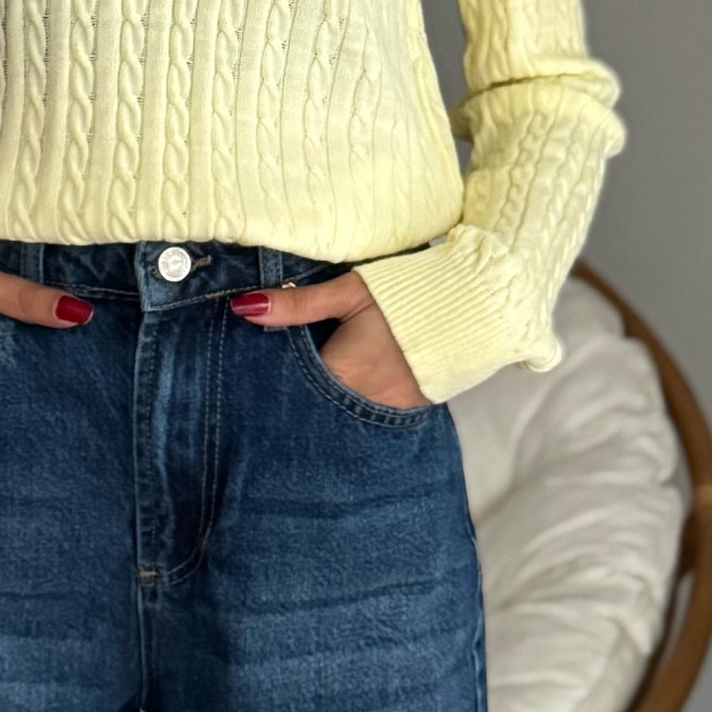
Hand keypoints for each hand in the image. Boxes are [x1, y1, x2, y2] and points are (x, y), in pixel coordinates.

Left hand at [230, 272, 429, 408]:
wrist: (467, 310)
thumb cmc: (403, 296)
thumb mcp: (348, 292)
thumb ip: (297, 304)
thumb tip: (244, 307)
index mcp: (340, 372)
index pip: (289, 388)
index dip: (271, 381)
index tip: (252, 376)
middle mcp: (359, 402)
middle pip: (310, 407)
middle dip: (291, 398)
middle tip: (266, 391)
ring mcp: (382, 413)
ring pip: (334, 416)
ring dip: (318, 405)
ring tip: (298, 395)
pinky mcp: (401, 414)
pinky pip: (360, 418)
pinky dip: (345, 408)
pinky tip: (334, 397)